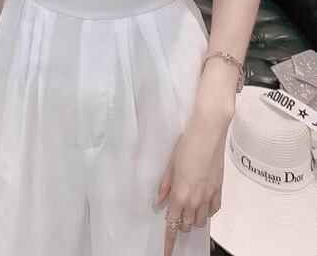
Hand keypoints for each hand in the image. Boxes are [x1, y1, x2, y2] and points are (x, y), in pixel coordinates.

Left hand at [152, 106, 228, 255]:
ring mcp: (208, 196)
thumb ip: (164, 186)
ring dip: (192, 219)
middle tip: (174, 215)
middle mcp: (195, 200)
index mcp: (180, 194)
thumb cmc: (187, 144)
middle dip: (178, 224)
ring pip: (200, 221)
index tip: (167, 251)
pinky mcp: (219, 190)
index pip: (172, 224)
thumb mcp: (170, 164)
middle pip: (186, 225)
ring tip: (187, 208)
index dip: (168, 241)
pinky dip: (207, 212)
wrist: (208, 133)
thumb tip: (158, 201)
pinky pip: (213, 210)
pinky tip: (202, 203)